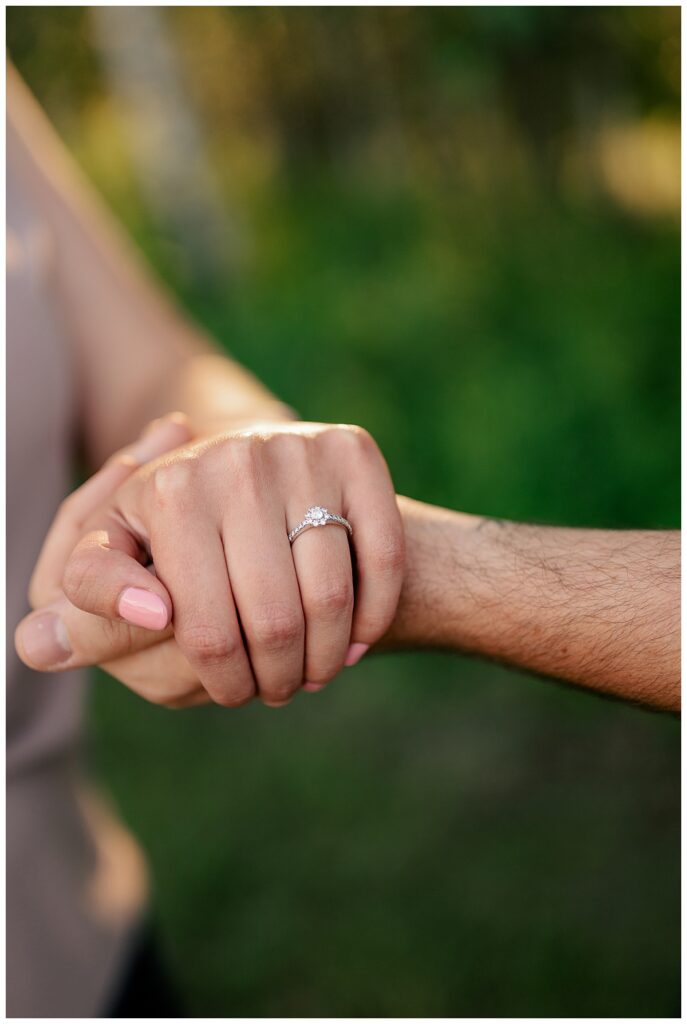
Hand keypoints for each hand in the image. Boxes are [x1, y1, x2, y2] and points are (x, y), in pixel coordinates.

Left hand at [17, 422, 403, 708]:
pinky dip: (373, 615)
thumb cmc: (175, 531)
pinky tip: (353, 638)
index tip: (226, 688)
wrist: (247, 467)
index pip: (198, 629)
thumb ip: (87, 611)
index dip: (217, 675)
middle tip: (272, 690)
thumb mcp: (120, 562)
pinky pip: (380, 559)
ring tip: (309, 671)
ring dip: (325, 657)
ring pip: (329, 597)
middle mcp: (232, 459)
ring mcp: (298, 450)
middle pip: (271, 620)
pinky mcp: (353, 451)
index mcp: (165, 491)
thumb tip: (36, 645)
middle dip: (274, 677)